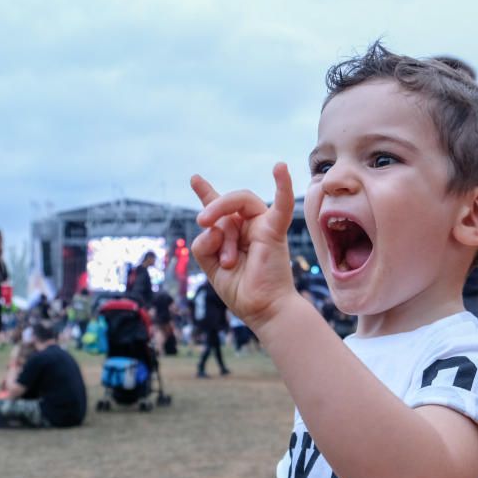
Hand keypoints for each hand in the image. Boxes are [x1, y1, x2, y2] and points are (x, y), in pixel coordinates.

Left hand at [190, 163, 297, 329]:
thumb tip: (211, 228)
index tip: (195, 178)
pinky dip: (282, 186)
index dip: (206, 192)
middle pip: (224, 207)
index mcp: (232, 234)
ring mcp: (262, 226)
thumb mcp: (210, 267)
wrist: (263, 310)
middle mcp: (247, 226)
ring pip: (238, 204)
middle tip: (202, 222)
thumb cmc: (241, 291)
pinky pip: (281, 204)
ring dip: (225, 226)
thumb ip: (203, 245)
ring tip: (226, 258)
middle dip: (211, 212)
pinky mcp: (274, 231)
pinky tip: (280, 167)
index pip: (217, 207)